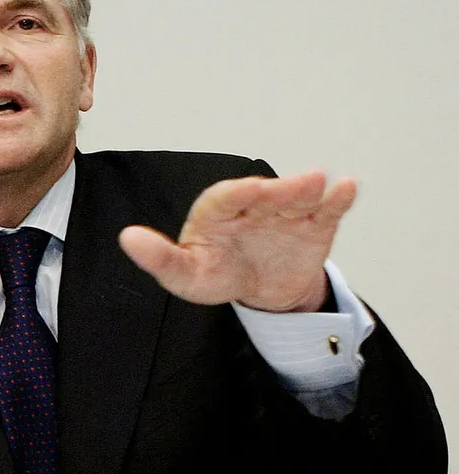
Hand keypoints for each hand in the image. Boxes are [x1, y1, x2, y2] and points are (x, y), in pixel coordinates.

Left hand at [118, 170, 355, 312]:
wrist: (262, 292)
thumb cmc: (218, 275)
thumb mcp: (186, 276)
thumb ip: (160, 258)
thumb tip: (128, 239)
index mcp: (217, 214)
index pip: (224, 198)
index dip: (236, 193)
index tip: (247, 190)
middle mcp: (252, 207)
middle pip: (265, 195)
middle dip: (277, 189)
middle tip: (290, 185)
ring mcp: (284, 214)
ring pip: (297, 198)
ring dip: (308, 188)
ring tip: (320, 181)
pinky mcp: (313, 226)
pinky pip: (326, 210)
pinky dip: (337, 199)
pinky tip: (346, 188)